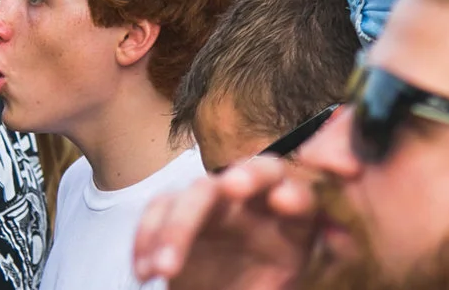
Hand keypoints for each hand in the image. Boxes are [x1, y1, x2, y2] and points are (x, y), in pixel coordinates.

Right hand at [132, 156, 320, 289]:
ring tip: (163, 269)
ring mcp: (219, 202)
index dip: (296, 196)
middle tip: (231, 186)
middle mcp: (259, 202)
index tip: (284, 200)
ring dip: (177, 226)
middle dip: (247, 175)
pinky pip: (161, 207)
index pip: (303, 197)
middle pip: (259, 171)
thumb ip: (279, 284)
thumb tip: (273, 286)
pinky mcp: (180, 211)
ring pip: (201, 190)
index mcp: (293, 221)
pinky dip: (148, 236)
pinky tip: (145, 273)